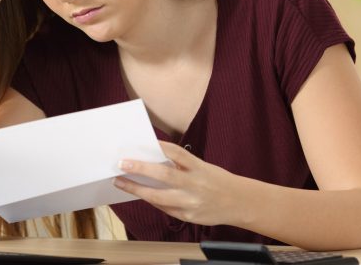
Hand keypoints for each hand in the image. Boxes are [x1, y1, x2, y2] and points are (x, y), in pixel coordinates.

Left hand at [113, 141, 245, 226]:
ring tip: (120, 182)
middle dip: (140, 169)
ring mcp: (191, 203)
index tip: (140, 143)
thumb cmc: (216, 181)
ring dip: (136, 189)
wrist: (240, 203)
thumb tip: (150, 159)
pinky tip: (140, 194)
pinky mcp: (188, 217)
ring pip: (158, 197)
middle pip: (164, 175)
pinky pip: (164, 208)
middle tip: (121, 163)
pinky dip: (151, 200)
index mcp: (200, 168)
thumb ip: (181, 165)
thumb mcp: (203, 167)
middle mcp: (195, 185)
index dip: (159, 146)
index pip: (177, 153)